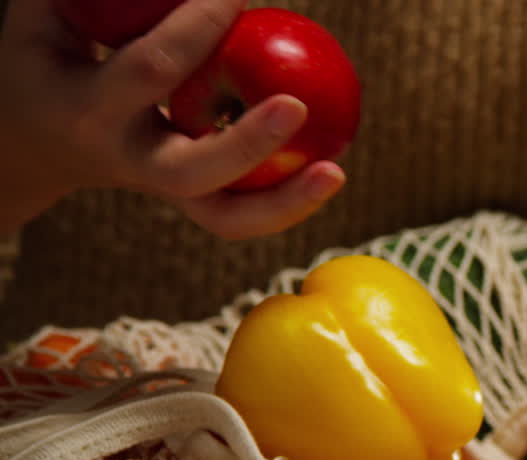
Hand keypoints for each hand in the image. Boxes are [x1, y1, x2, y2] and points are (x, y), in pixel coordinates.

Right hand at [0, 0, 344, 238]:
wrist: (33, 143)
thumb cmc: (49, 57)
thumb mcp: (45, 17)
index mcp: (89, 109)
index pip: (152, 69)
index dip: (197, 29)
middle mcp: (129, 160)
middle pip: (192, 170)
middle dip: (247, 142)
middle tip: (298, 105)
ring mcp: (163, 189)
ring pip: (225, 216)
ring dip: (285, 202)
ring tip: (336, 171)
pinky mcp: (192, 203)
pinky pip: (241, 216)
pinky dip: (288, 203)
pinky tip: (331, 172)